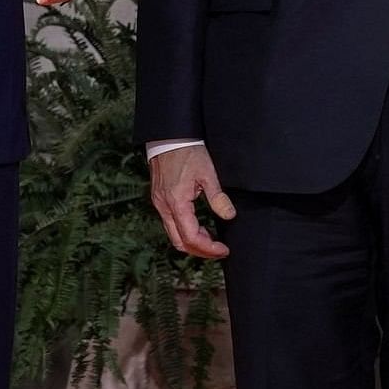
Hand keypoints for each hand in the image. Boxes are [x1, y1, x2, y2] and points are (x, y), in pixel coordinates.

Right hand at [148, 142, 233, 258]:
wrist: (169, 137)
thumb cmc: (187, 152)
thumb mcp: (208, 173)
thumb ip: (218, 197)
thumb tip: (229, 216)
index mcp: (176, 202)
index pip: (191, 237)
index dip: (208, 248)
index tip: (223, 249)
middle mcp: (164, 207)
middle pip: (179, 242)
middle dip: (200, 251)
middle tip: (218, 250)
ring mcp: (159, 204)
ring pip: (173, 235)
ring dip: (192, 242)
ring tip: (211, 240)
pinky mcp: (159, 200)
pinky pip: (170, 224)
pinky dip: (185, 231)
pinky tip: (199, 226)